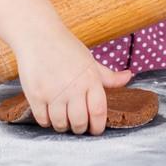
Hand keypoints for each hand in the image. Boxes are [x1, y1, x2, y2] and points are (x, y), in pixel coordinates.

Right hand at [12, 20, 131, 134]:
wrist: (38, 35)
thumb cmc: (66, 48)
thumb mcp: (90, 60)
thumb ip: (108, 75)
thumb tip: (129, 77)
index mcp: (90, 79)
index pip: (99, 112)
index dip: (98, 126)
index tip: (95, 130)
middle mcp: (74, 88)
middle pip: (80, 123)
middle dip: (80, 128)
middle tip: (77, 125)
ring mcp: (54, 93)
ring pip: (60, 124)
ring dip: (63, 126)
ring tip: (62, 118)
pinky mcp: (36, 96)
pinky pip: (43, 120)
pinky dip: (46, 121)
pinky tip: (49, 112)